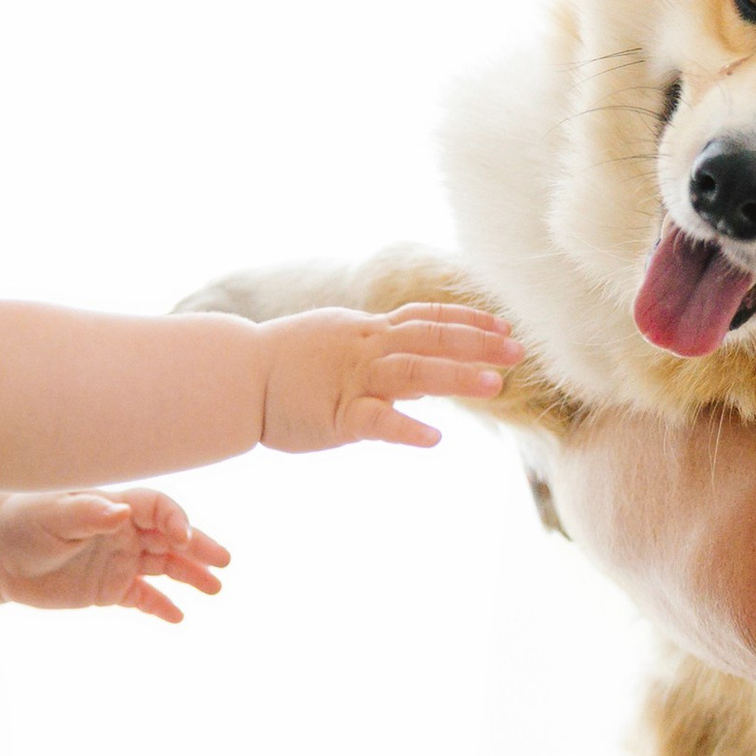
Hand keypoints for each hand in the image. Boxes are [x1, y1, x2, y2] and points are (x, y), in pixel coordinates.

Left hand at [0, 488, 231, 621]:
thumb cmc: (24, 524)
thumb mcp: (53, 516)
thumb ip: (88, 513)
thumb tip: (121, 511)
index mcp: (114, 507)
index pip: (156, 508)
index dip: (175, 519)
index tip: (184, 538)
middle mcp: (124, 532)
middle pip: (170, 537)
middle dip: (198, 547)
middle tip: (223, 561)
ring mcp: (119, 560)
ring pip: (164, 566)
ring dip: (190, 575)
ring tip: (214, 588)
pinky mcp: (109, 588)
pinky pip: (142, 596)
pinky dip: (160, 605)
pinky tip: (178, 616)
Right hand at [259, 303, 522, 451]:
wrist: (236, 377)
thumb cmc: (286, 365)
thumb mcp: (337, 344)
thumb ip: (380, 355)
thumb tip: (424, 368)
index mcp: (367, 331)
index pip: (427, 317)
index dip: (468, 319)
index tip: (505, 326)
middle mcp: (366, 348)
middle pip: (430, 338)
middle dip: (477, 343)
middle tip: (519, 352)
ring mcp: (353, 379)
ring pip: (412, 370)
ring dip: (456, 376)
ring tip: (494, 386)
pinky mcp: (337, 414)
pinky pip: (376, 419)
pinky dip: (405, 426)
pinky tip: (434, 438)